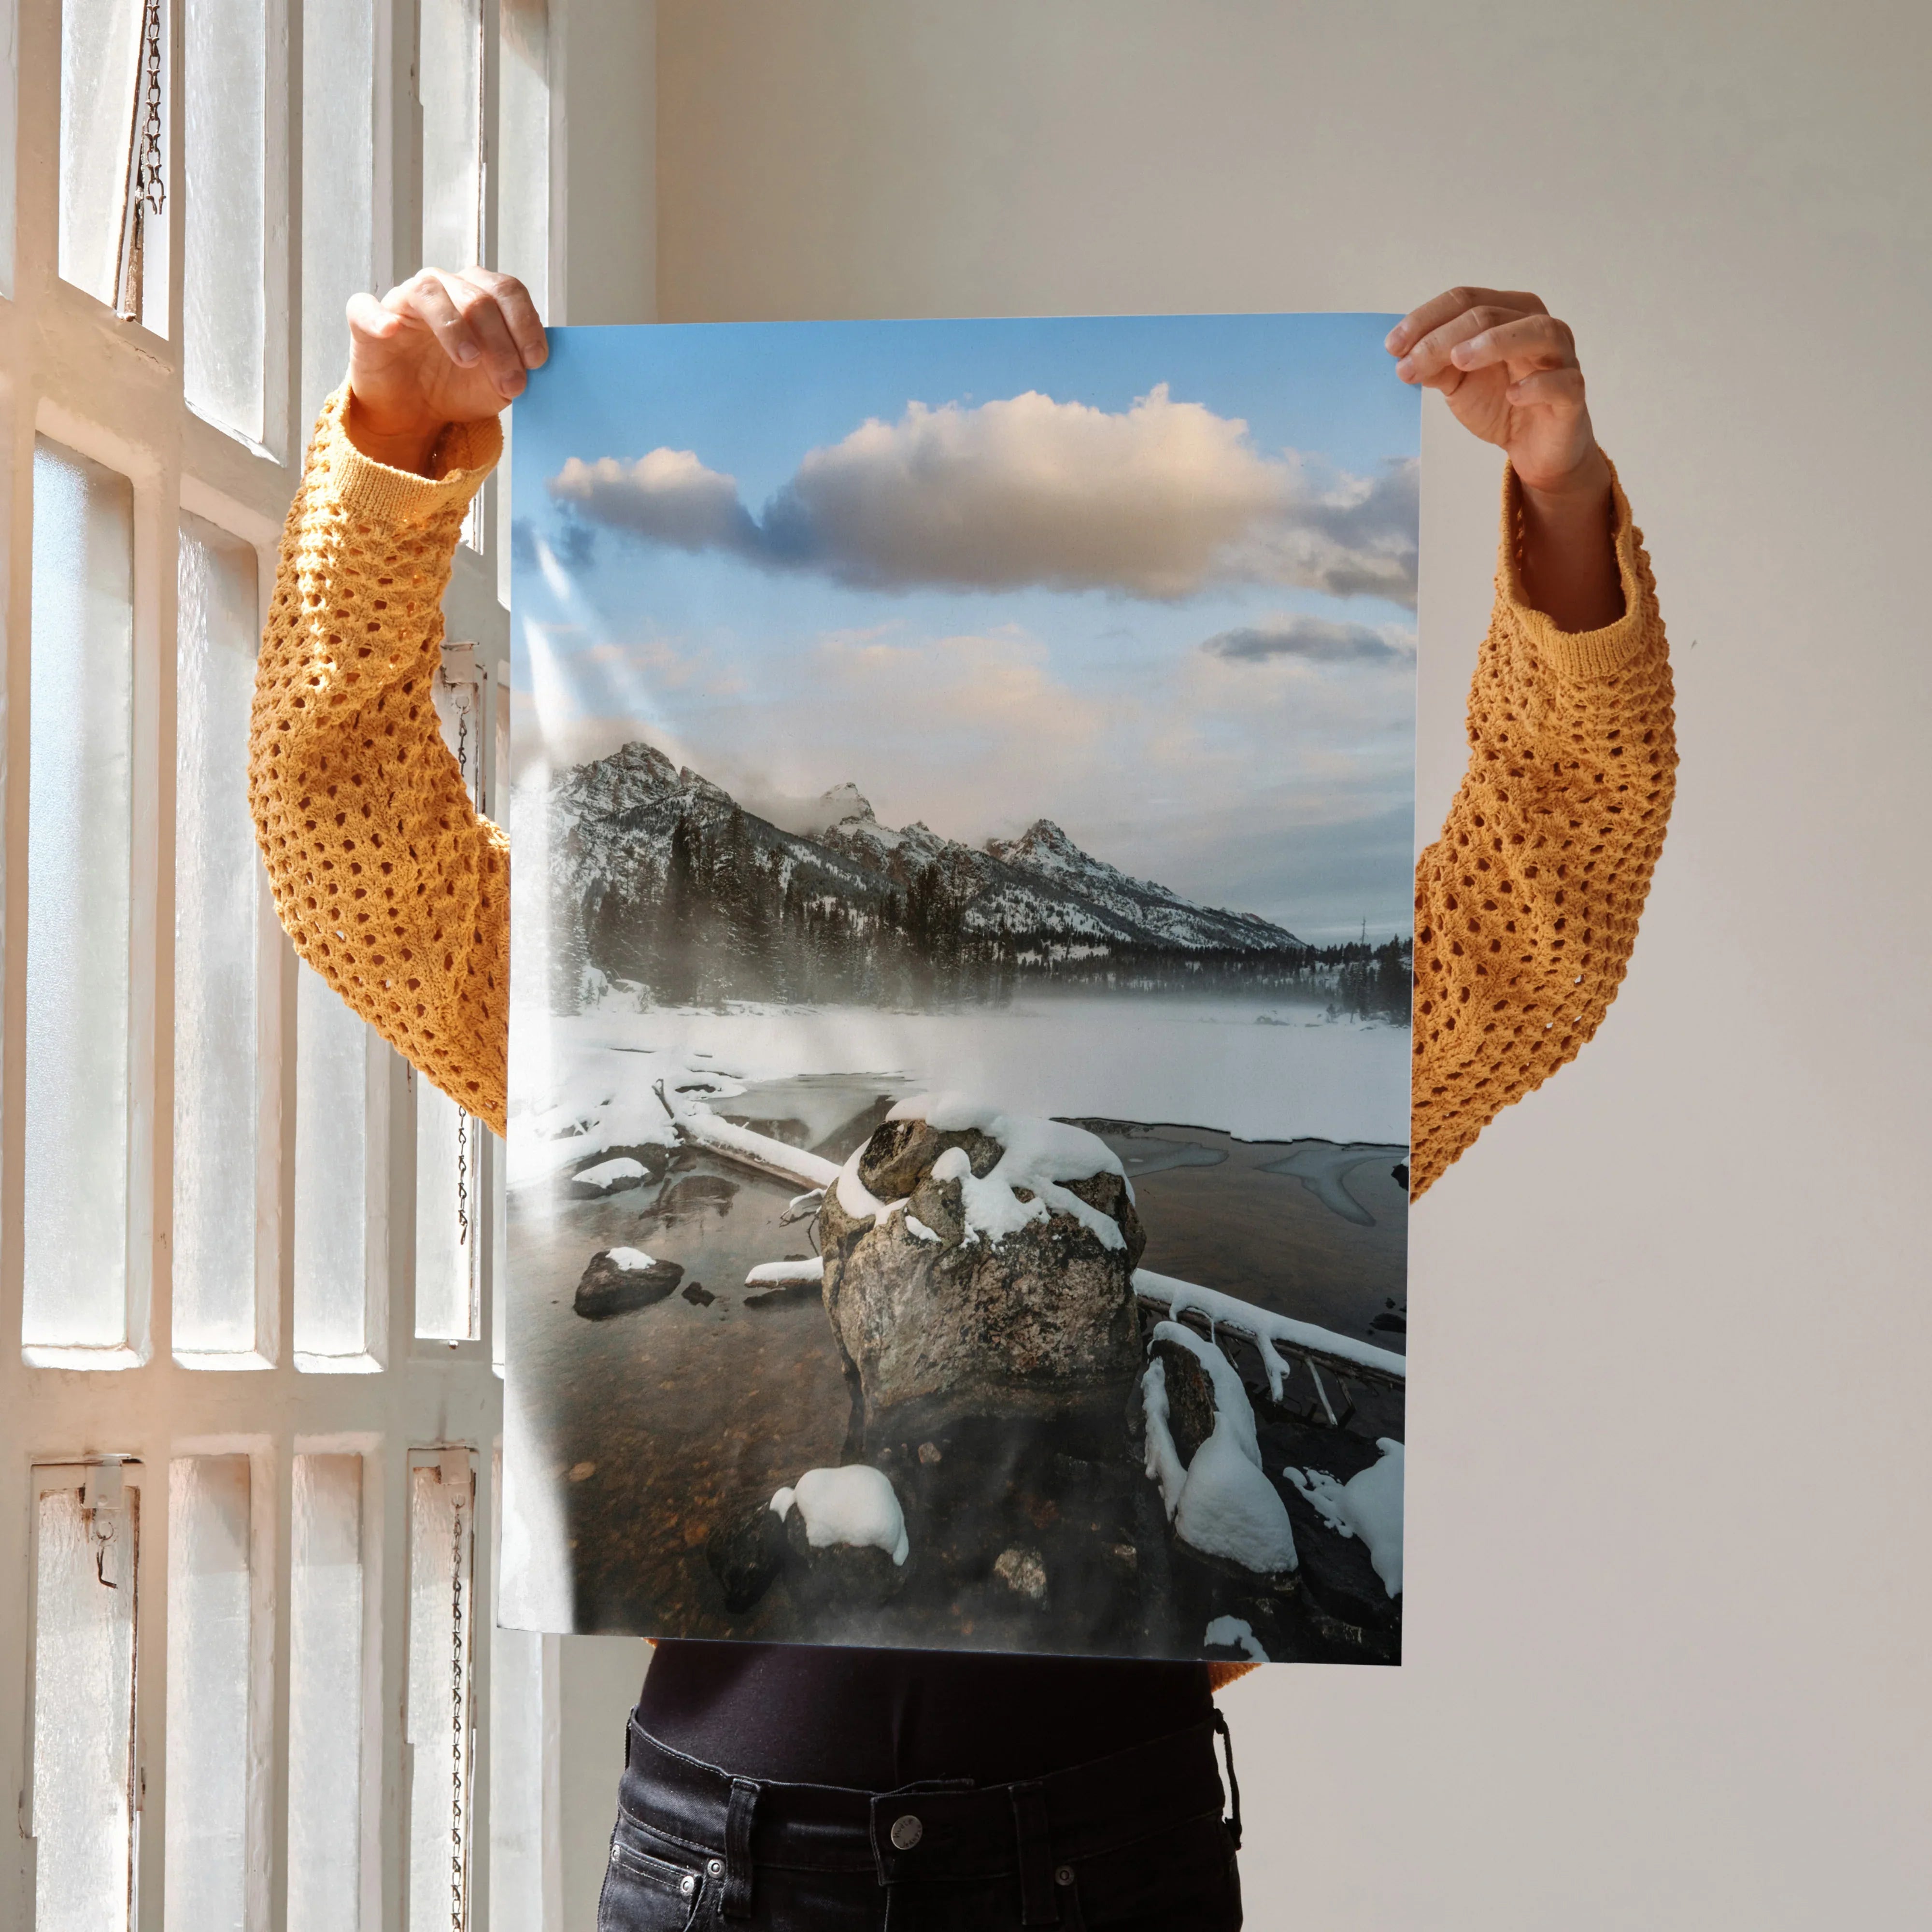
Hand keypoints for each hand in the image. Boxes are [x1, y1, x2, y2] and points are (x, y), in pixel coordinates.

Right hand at [344, 267, 546, 474]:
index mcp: (479, 294)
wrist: (414, 412)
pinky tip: (391, 331)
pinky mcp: (366, 320)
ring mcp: (404, 300)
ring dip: (454, 327)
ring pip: (430, 293)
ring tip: (469, 360)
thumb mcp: (497, 384)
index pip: (507, 291)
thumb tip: (533, 363)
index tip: (536, 361)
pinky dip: (378, 317)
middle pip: (477, 297)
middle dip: (500, 342)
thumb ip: (517, 368)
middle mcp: (443, 288)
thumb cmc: (457, 387)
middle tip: (511, 383)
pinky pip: (366, 307)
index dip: (525, 323)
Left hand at [1386, 287, 1604, 497]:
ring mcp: (1561, 357)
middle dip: (1444, 337)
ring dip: (1494, 342)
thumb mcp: (1458, 383)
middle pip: (1491, 314)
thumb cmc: (1500, 404)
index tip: (1392, 346)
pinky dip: (1537, 385)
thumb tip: (1403, 356)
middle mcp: (1538, 326)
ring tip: (1458, 360)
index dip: (1427, 318)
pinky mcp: (1573, 393)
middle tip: (1409, 364)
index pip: (1466, 299)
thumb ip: (1435, 366)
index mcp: (1509, 314)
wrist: (1534, 448)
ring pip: (1537, 332)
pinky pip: (1562, 381)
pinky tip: (1512, 395)